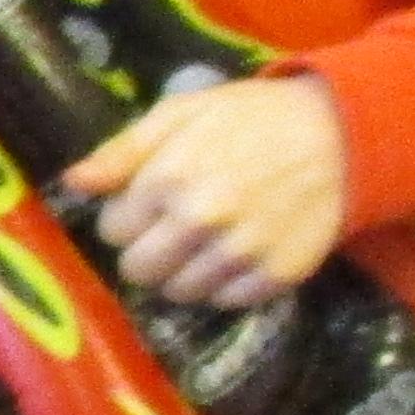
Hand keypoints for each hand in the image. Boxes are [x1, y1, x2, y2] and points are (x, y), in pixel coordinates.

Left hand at [62, 72, 351, 311]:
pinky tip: (235, 255)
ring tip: (203, 243)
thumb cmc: (251, 118)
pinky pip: (226, 301)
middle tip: (170, 230)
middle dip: (146, 252)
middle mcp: (203, 220)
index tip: (149, 205)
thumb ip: (122, 150)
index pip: (114, 230)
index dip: (127, 218)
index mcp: (170, 178)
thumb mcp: (181, 113)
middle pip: (139, 270)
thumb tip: (73, 183)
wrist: (341, 133)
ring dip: (182, 273)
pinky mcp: (278, 274)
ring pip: (179, 292)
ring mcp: (242, 251)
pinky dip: (224, 284)